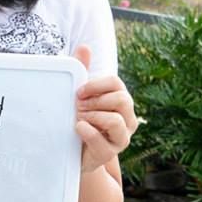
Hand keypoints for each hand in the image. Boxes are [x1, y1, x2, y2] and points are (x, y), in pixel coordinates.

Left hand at [73, 45, 138, 173]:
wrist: (73, 155)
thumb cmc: (79, 121)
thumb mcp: (79, 97)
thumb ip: (82, 73)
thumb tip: (84, 47)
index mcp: (121, 101)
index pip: (116, 84)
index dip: (96, 85)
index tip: (78, 92)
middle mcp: (127, 118)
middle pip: (121, 99)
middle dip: (96, 100)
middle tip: (78, 107)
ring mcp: (122, 137)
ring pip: (115, 119)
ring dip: (93, 116)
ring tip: (78, 119)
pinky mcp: (110, 153)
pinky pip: (102, 140)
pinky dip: (88, 131)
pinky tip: (78, 128)